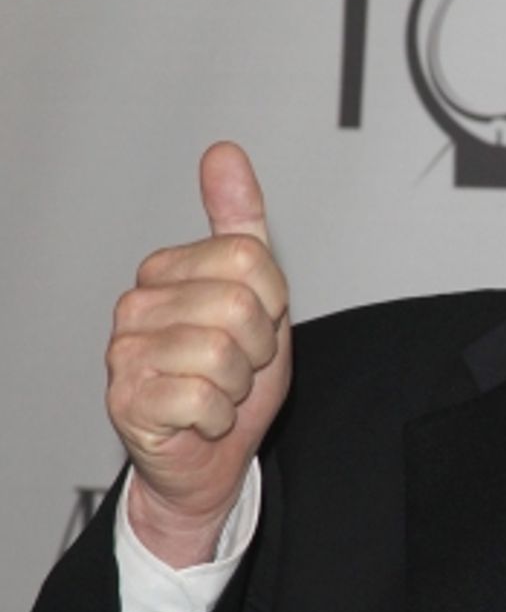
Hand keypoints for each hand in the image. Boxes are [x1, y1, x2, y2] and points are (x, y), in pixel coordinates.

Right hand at [106, 143, 291, 565]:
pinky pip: (201, 397)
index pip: (251, 259)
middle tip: (238, 370)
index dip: (274, 305)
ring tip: (218, 393)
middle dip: (258, 350)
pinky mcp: (125, 399)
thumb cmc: (232, 379)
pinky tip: (201, 420)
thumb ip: (241, 225)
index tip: (257, 329)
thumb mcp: (256, 296)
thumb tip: (223, 151)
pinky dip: (218, 418)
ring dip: (238, 387)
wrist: (210, 459)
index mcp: (167, 268)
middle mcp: (137, 302)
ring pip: (222, 354)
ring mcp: (124, 350)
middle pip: (240, 305)